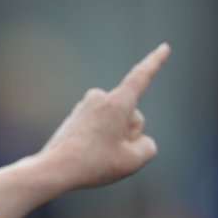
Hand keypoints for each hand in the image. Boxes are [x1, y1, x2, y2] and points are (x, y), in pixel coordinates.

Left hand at [38, 43, 170, 192]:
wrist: (52, 170)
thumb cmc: (92, 164)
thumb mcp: (133, 161)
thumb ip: (148, 146)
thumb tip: (137, 139)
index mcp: (116, 103)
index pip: (141, 78)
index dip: (155, 63)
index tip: (165, 47)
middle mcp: (99, 98)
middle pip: (132, 117)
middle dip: (128, 136)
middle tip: (107, 154)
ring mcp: (85, 107)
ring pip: (116, 124)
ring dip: (113, 140)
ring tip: (93, 155)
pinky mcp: (76, 117)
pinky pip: (101, 129)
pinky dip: (99, 141)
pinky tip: (85, 153)